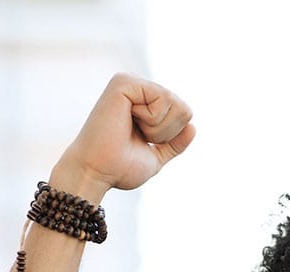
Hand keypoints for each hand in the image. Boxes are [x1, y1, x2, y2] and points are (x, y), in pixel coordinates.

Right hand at [51, 73, 195, 202]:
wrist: (97, 172)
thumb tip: (193, 127)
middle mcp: (138, 89)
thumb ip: (174, 143)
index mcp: (144, 103)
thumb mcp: (156, 156)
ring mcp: (130, 82)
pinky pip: (163, 98)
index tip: (143, 141)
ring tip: (131, 129)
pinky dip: (152, 119)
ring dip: (158, 128)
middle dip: (167, 132)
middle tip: (137, 137)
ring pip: (176, 103)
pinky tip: (128, 120)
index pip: (185, 114)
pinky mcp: (124, 82)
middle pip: (184, 109)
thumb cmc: (120, 167)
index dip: (171, 136)